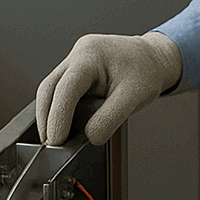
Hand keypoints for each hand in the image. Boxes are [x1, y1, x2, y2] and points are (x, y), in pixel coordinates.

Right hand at [35, 32, 183, 145]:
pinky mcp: (76, 71)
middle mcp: (78, 54)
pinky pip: (61, 92)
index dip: (58, 117)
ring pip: (51, 91)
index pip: (66, 88)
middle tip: (50, 145)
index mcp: (91, 54)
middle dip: (46, 119)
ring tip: (56, 138)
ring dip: (51, 115)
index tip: (56, 140)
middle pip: (49, 89)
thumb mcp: (134, 97)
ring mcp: (75, 61)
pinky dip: (61, 109)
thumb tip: (89, 137)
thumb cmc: (146, 71)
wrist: (153, 59)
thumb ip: (110, 119)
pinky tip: (65, 124)